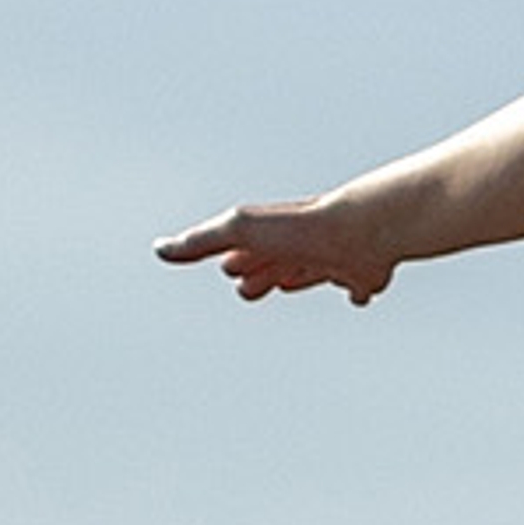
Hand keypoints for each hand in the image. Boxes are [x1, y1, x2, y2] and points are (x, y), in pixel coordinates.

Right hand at [155, 201, 399, 305]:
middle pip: (275, 262)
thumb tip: (160, 249)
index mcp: (270, 236)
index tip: (228, 268)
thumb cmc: (301, 230)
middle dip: (261, 273)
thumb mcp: (239, 231)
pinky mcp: (363, 273)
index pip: (244, 252)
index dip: (234, 261)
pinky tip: (359, 295)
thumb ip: (202, 242)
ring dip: (300, 276)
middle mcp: (301, 244)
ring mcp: (333, 257)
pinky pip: (359, 283)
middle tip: (251, 286)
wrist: (363, 231)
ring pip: (312, 270)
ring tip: (288, 282)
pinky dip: (357, 289)